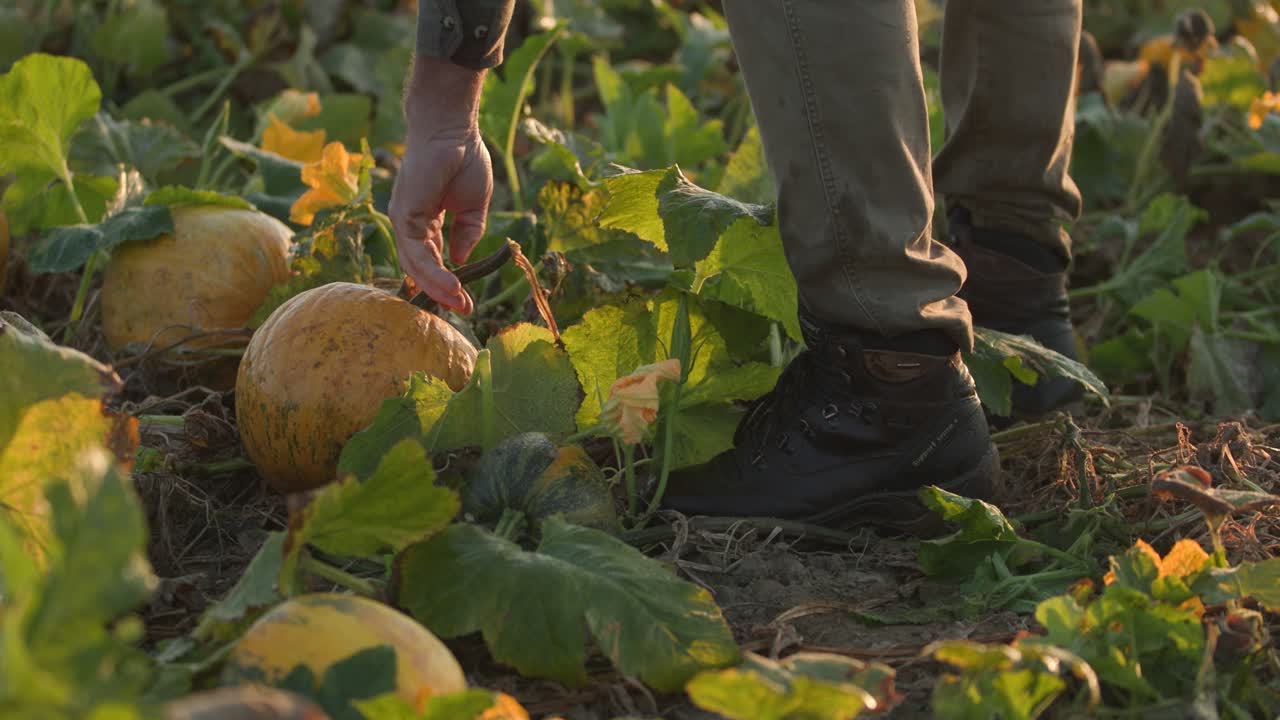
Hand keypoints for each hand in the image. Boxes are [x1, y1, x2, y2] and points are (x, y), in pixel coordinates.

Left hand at [388, 58, 491, 314]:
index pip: (431, 260)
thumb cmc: (463, 159)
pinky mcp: (404, 215)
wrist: (453, 130)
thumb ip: (467, 233)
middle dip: (441, 292)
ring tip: (460, 303)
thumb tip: (460, 259)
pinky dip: (433, 272)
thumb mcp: (472, 206)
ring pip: (416, 265)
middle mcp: (410, 224)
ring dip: (438, 288)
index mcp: (424, 222)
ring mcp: (404, 220)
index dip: (447, 282)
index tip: (466, 301)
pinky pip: (417, 252)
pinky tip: (452, 285)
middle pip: (420, 269)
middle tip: (464, 310)